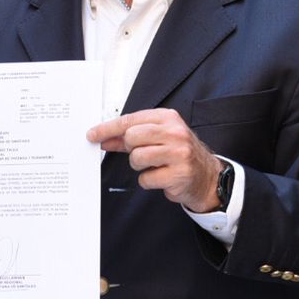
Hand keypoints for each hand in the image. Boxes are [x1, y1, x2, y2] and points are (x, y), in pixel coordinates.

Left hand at [87, 109, 220, 212]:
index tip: (93, 134)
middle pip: (132, 137)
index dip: (108, 128)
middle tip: (141, 152)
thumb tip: (104, 138)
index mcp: (168, 118)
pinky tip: (161, 177)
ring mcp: (179, 153)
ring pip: (137, 158)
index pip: (131, 120)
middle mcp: (175, 133)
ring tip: (154, 165)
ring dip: (140, 166)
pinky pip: (146, 178)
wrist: (206, 175)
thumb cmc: (178, 154)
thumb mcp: (158, 138)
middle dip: (131, 148)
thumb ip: (131, 136)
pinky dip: (149, 181)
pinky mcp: (178, 174)